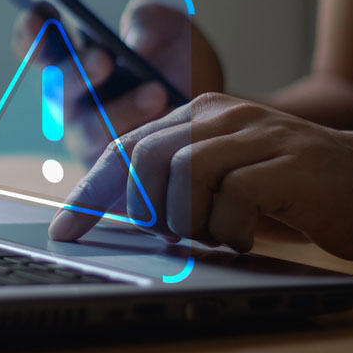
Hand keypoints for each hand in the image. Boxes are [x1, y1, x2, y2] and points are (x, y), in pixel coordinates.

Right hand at [12, 0, 222, 163]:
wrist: (213, 118)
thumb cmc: (181, 69)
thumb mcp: (173, 30)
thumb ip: (151, 19)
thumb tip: (137, 40)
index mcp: (73, 55)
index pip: (38, 42)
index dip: (31, 30)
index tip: (39, 15)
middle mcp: (71, 95)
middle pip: (54, 84)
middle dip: (74, 71)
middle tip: (102, 59)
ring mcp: (86, 132)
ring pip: (86, 126)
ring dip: (118, 110)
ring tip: (155, 92)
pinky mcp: (108, 167)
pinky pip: (113, 159)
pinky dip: (140, 135)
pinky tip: (166, 116)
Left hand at [48, 93, 352, 260]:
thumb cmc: (287, 189)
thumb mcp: (221, 180)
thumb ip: (174, 183)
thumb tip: (118, 212)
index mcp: (197, 115)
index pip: (126, 148)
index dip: (91, 192)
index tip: (65, 231)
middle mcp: (221, 115)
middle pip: (145, 157)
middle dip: (144, 210)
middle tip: (169, 235)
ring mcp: (255, 134)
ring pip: (182, 174)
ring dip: (188, 220)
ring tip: (216, 235)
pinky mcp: (286, 162)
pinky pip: (231, 197)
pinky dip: (230, 230)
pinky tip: (247, 238)